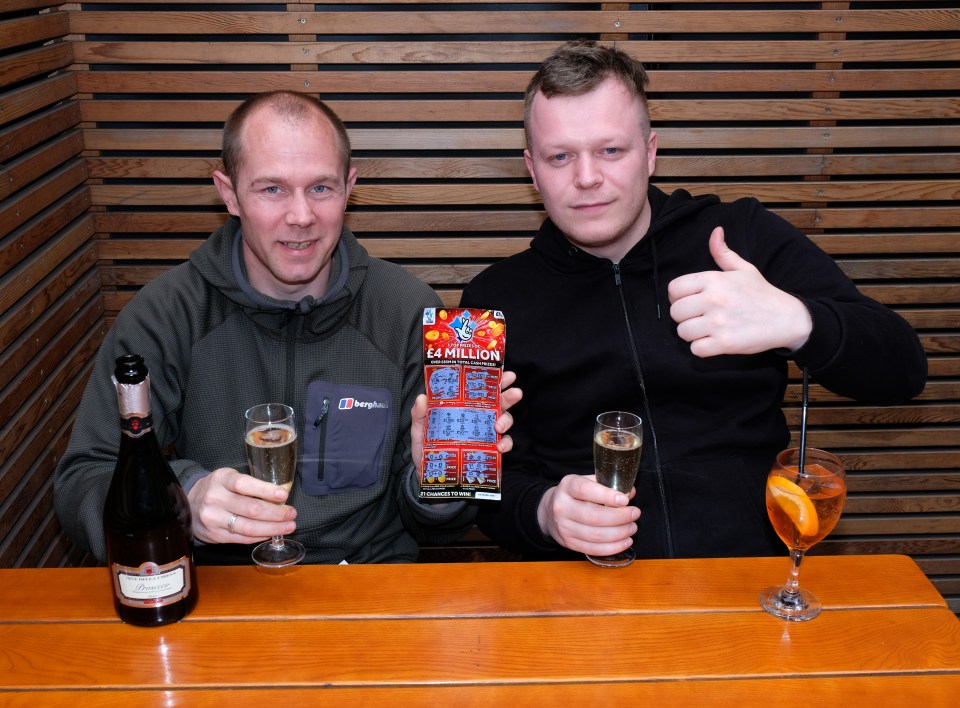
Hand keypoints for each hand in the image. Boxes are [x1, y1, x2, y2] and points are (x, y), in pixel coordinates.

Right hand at [188, 467, 296, 543]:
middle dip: (276, 514)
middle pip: (251, 509)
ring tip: (288, 526)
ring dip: (273, 528)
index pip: (245, 485)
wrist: (188, 504)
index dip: (266, 491)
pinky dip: (260, 537)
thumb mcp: (228, 477)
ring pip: (248, 527)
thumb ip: (250, 485)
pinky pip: (242, 538)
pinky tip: (271, 533)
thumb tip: (279, 496)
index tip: (283, 495)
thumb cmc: (217, 488)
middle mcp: (215, 499)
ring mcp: (213, 519)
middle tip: (291, 514)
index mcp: (221, 479)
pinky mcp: (214, 535)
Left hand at [411, 370, 522, 475]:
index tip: (505, 374)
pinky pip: (503, 444)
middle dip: (509, 395)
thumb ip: (419, 414)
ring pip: (504, 420)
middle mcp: (477, 417)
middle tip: (515, 392)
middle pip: (498, 402)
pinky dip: (505, 444)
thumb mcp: (419, 430)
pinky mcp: (489, 451)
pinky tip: (500, 447)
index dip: (494, 379)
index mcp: (462, 407)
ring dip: (506, 420)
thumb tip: (422, 398)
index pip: (480, 389)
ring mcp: (484, 434)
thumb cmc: (425, 448)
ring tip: (499, 426)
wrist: (429, 475)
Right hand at [537, 474, 639, 555]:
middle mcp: (562, 507)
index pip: (586, 490)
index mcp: (567, 486)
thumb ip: (607, 485)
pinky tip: (625, 541)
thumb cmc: (574, 495)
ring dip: (620, 533)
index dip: (607, 496)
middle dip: (620, 517)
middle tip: (635, 514)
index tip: (625, 500)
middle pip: (594, 516)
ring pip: (596, 535)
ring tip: (632, 527)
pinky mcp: (569, 543)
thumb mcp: (586, 482)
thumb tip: (630, 492)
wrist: (549, 511)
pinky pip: (594, 549)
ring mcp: (564, 527)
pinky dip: (613, 547)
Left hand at [667, 226, 812, 356]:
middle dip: (684, 316)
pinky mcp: (725, 343)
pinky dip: (701, 349)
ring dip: (692, 334)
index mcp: (714, 279)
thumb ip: (723, 253)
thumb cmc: (762, 294)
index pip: (674, 289)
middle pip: (675, 312)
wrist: (787, 318)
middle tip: (699, 317)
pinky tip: (712, 342)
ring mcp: (718, 322)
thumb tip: (715, 231)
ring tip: (706, 330)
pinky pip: (696, 350)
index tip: (689, 301)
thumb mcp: (744, 269)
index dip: (677, 297)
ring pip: (683, 332)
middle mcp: (714, 299)